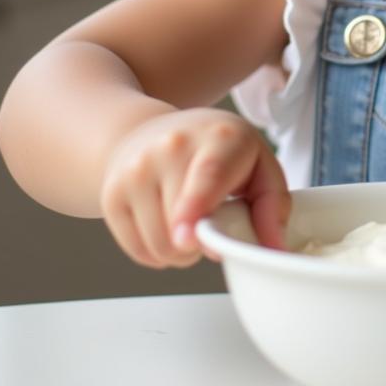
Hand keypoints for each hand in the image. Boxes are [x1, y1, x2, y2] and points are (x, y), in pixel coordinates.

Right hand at [100, 108, 290, 268]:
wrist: (151, 132)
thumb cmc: (216, 152)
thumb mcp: (258, 164)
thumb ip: (272, 205)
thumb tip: (273, 249)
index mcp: (218, 137)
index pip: (207, 175)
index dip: (197, 209)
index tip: (192, 239)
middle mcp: (171, 147)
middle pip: (182, 226)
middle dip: (203, 243)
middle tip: (212, 224)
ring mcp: (136, 169)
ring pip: (159, 244)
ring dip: (180, 253)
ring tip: (190, 227)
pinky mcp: (111, 194)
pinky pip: (136, 250)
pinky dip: (156, 254)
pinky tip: (166, 228)